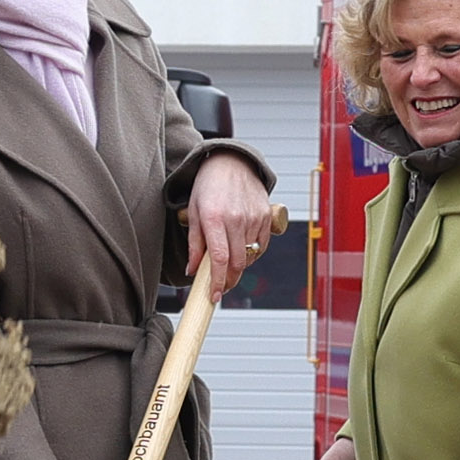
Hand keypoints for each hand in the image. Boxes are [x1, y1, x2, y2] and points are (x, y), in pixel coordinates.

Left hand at [184, 158, 280, 288]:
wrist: (231, 163)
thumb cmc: (208, 187)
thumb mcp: (193, 212)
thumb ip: (194, 244)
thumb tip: (193, 271)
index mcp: (214, 218)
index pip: (219, 259)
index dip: (218, 282)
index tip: (214, 296)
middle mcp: (236, 218)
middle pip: (237, 263)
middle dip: (229, 281)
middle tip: (220, 286)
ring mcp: (254, 217)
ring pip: (250, 256)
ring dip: (239, 266)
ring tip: (228, 261)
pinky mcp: (266, 216)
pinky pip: (261, 246)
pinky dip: (252, 254)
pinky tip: (241, 248)